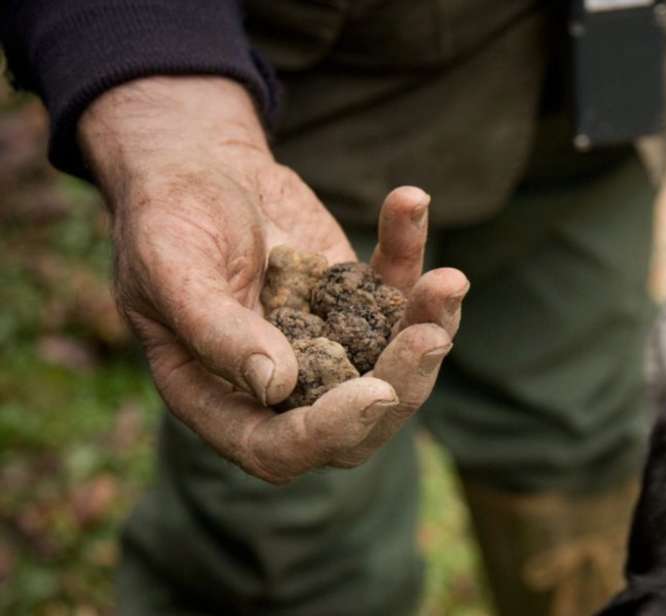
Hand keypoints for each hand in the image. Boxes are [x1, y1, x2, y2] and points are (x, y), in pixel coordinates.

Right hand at [79, 76, 468, 482]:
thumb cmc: (164, 220)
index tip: (375, 392)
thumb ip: (216, 330)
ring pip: (397, 363)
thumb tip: (277, 387)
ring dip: (430, 325)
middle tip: (430, 338)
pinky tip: (409, 203)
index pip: (277, 448)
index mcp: (219, 398)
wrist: (195, 167)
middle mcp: (282, 386)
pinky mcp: (359, 302)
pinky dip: (410, 251)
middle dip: (403, 383)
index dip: (328, 432)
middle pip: (358, 420)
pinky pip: (399, 291)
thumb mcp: (172, 268)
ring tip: (448, 281)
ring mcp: (329, 346)